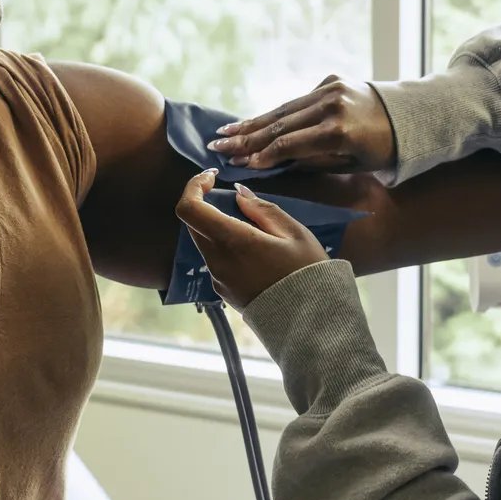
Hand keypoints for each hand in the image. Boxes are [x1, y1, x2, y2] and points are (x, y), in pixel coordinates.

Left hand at [174, 171, 329, 308]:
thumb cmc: (307, 273)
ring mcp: (218, 279)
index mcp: (233, 241)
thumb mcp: (294, 233)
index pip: (190, 208)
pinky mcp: (223, 291)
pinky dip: (225, 247)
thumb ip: (262, 209)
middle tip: (236, 200)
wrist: (311, 323)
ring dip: (218, 227)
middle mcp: (218, 261)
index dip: (193, 187)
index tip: (210, 177)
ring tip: (254, 229)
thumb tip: (238, 194)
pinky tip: (255, 252)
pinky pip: (215, 260)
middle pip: (194, 223)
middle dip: (208, 205)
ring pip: (204, 242)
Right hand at [206, 75, 396, 172]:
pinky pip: (297, 100)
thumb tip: (275, 161)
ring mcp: (331, 89)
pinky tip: (251, 121)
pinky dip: (275, 112)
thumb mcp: (351, 164)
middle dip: (247, 137)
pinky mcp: (331, 80)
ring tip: (225, 133)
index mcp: (340, 131)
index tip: (240, 163)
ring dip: (253, 122)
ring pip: (285, 109)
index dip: (263, 154)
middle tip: (218, 147)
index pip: (291, 144)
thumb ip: (313, 160)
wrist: (409, 117)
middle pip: (281, 124)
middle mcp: (332, 106)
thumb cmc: (381, 152)